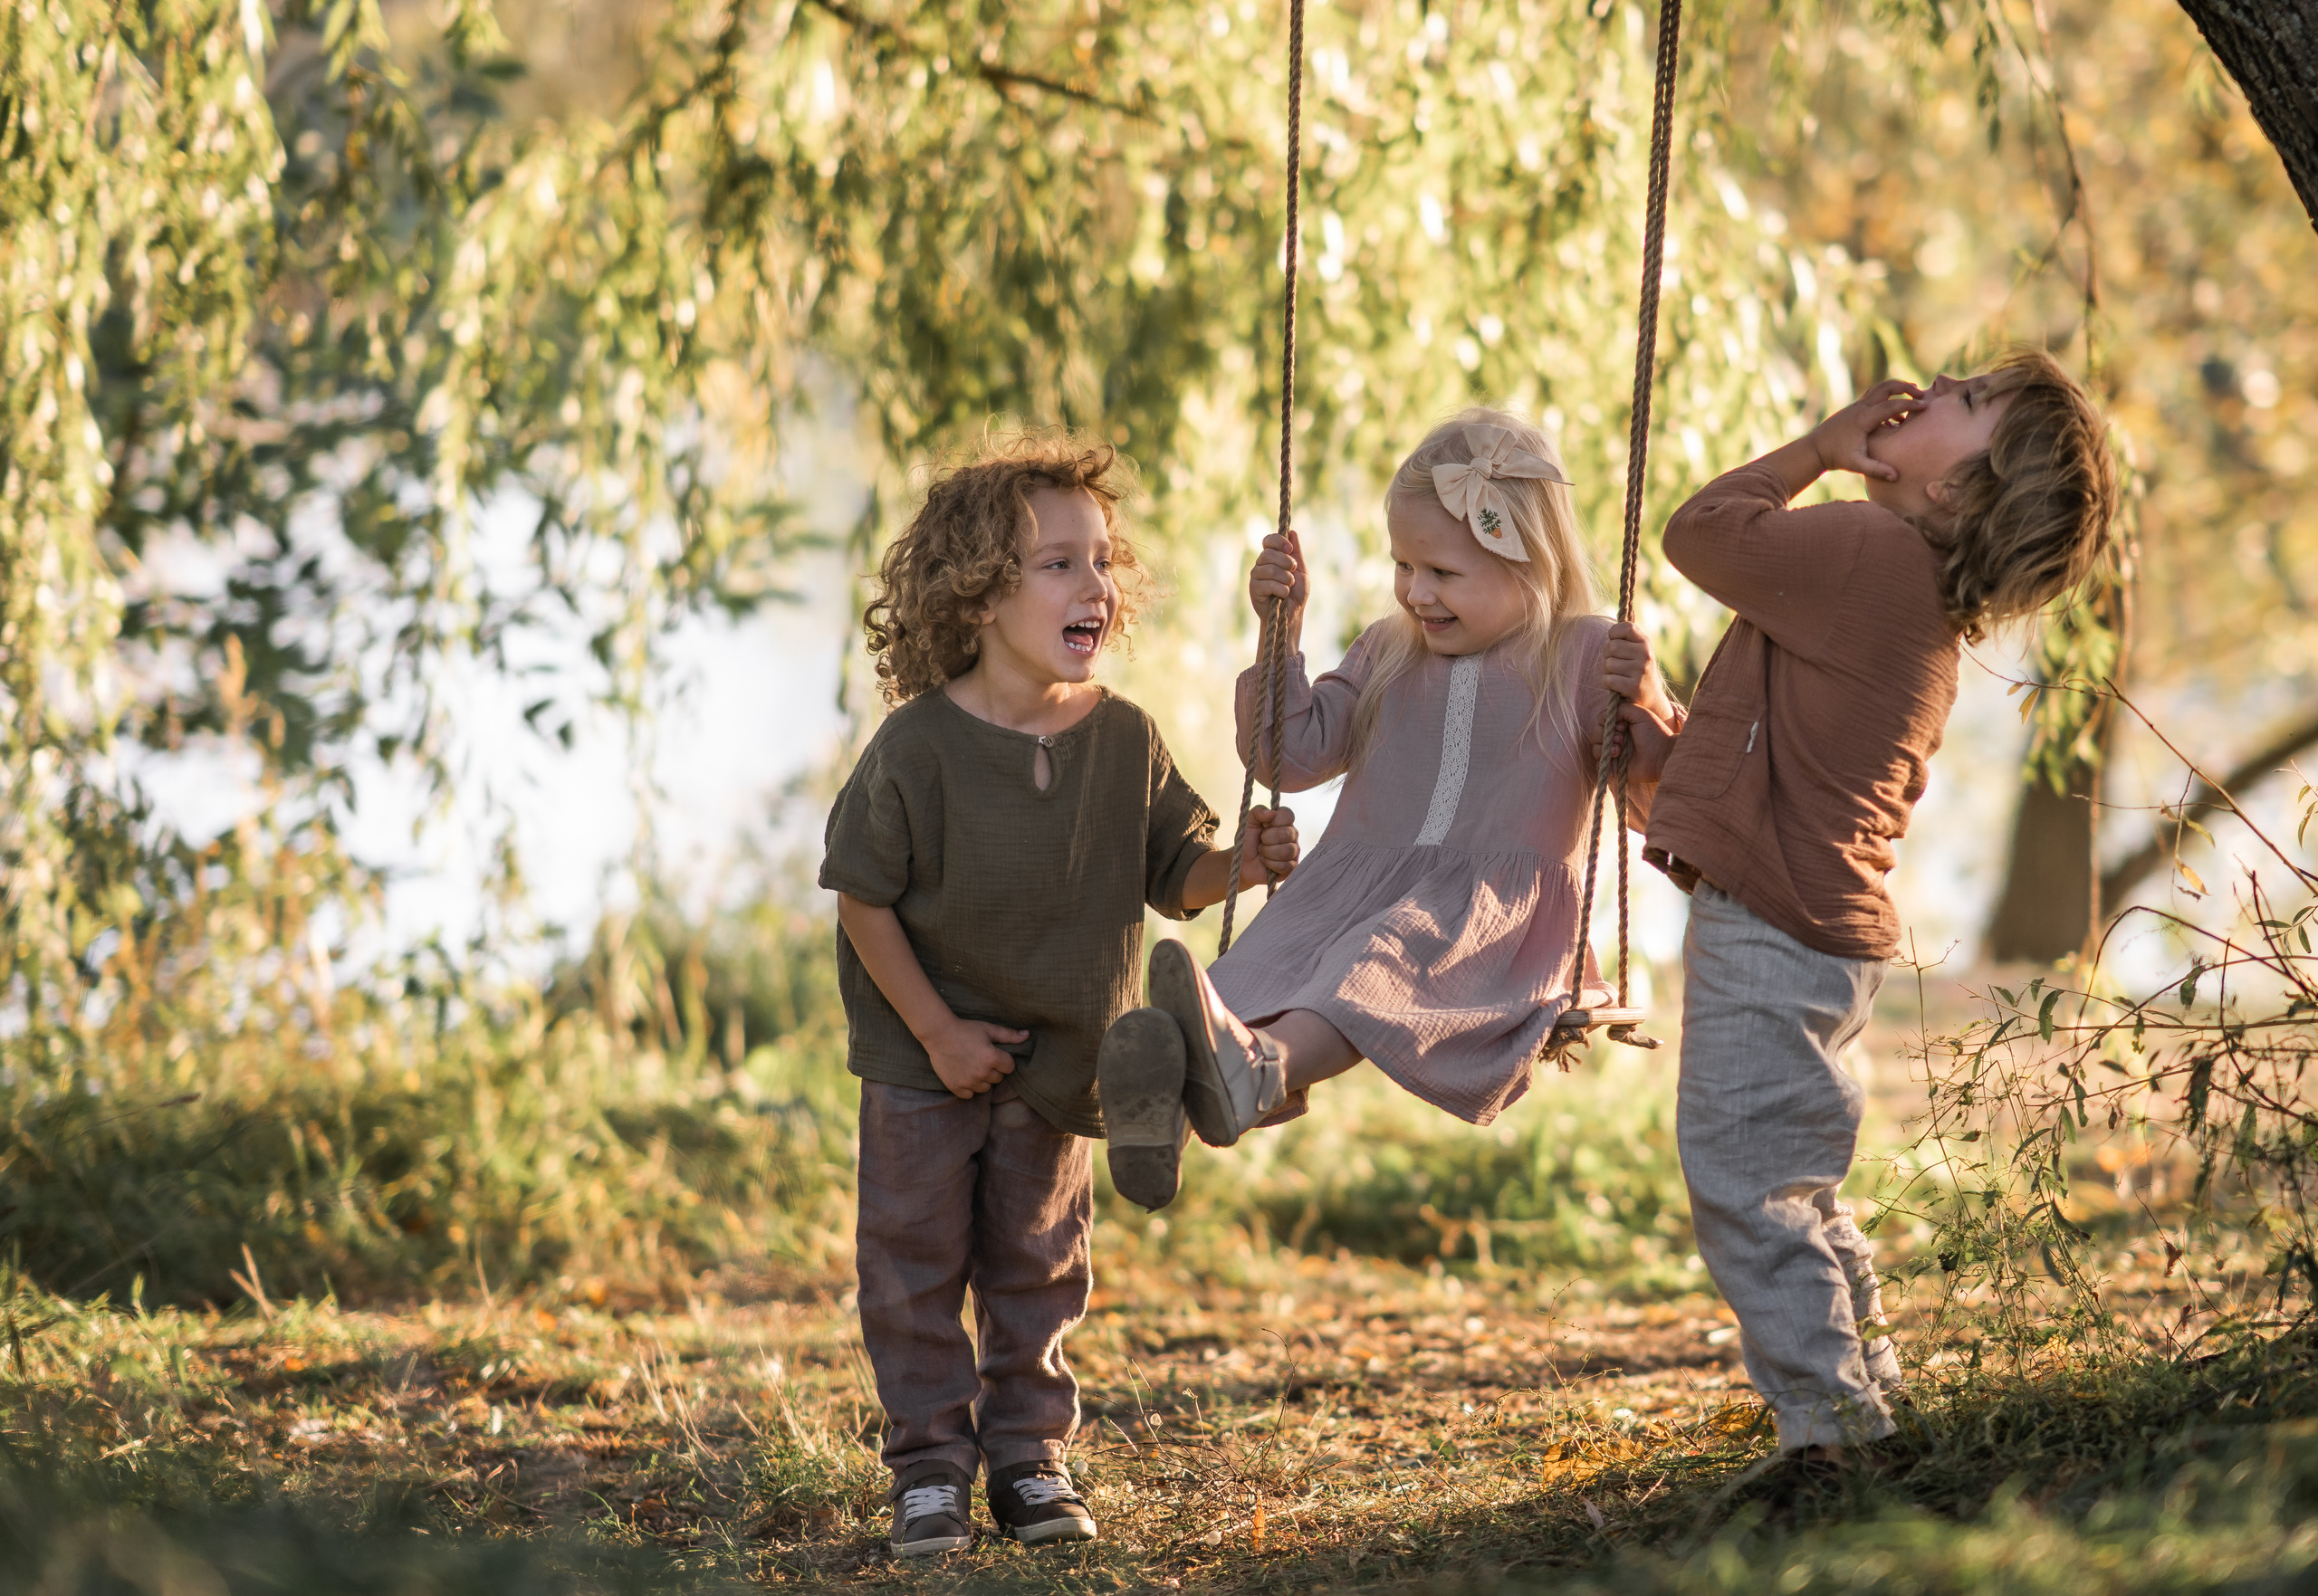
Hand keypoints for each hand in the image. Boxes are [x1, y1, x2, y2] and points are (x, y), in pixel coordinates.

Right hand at [920, 1016, 1025, 1098]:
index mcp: (992, 1058)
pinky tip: (965, 1076)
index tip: (995, 1054)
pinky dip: (969, 1088)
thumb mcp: (988, 1029)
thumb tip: (1027, 1035)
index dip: (1004, 1060)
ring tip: (973, 1067)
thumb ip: (1009, 1035)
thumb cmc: (965, 1029)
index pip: (1010, 1067)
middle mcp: (982, 1073)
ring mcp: (968, 1082)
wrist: (938, 1034)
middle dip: (994, 1070)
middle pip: (998, 1078)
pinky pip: (970, 1095)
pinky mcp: (956, 1087)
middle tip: (982, 1058)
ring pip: (985, 1088)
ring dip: (983, 1080)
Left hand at [1236, 805, 1299, 887]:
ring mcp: (1294, 851)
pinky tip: (1266, 863)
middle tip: (1260, 842)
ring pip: (1287, 850)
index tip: (1264, 826)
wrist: (1242, 863)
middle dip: (1267, 839)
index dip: (1274, 821)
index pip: (1288, 814)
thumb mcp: (1248, 823)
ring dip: (1267, 852)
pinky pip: (1285, 865)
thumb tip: (1272, 813)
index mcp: (1283, 822)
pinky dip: (1270, 864)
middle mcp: (1292, 835)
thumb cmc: (1248, 841)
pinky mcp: (1292, 867)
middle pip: (1287, 833)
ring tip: (1262, 853)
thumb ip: (1258, 812)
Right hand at [1248, 530, 1309, 633]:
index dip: (1278, 541)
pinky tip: (1283, 594)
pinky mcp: (1254, 590)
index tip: (1290, 549)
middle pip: (1268, 554)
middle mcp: (1261, 564)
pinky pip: (1266, 584)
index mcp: (1272, 557)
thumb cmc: (1297, 592)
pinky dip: (1280, 589)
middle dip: (1285, 562)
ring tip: (1290, 585)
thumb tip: (1292, 532)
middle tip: (1293, 571)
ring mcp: (1256, 577)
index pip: (1268, 540)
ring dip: (1285, 577)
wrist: (1293, 614)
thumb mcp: (1301, 570)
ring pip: (1268, 569)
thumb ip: (1296, 552)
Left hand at [1602, 621, 1674, 722]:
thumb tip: (1617, 623)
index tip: (1614, 641)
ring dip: (1607, 672)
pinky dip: (1607, 684)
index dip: (1614, 633)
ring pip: (1608, 664)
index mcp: (1645, 642)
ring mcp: (1641, 670)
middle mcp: (1645, 654)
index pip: (1626, 627)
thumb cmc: (1637, 670)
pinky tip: (1617, 686)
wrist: (1650, 698)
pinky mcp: (1634, 687)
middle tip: (1616, 664)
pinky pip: (1608, 680)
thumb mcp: (1637, 650)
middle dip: (1607, 656)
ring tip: (1619, 676)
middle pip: (1611, 647)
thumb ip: (1627, 637)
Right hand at [1602, 700, 1679, 784]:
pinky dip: (1604, 760)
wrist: (1662, 756)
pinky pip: (1599, 764)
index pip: (1601, 720)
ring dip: (1605, 747)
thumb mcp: (1639, 713)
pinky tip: (1616, 757)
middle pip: (1595, 733)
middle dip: (1605, 734)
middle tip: (1621, 738)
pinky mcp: (1613, 768)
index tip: (1621, 724)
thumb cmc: (1654, 733)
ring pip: (1595, 748)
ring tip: (1619, 750)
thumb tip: (1608, 715)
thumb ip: (1621, 708)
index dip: (1606, 721)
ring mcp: (1613, 753)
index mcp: (1620, 725)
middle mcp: (1615, 738)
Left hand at [1807, 378, 1922, 482]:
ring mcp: (1855, 406)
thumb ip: (1876, 469)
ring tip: (1913, 395)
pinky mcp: (1853, 410)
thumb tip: (1896, 477)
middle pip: (1886, 387)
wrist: (1813, 449)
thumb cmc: (1835, 457)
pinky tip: (1895, 418)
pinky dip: (1887, 400)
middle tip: (1921, 394)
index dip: (1910, 405)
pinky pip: (1873, 398)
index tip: (1926, 406)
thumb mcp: (1856, 464)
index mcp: (1863, 418)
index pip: (1891, 406)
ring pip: (1879, 389)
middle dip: (1905, 387)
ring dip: (1896, 389)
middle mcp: (1859, 408)